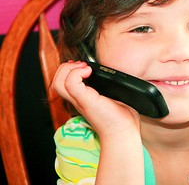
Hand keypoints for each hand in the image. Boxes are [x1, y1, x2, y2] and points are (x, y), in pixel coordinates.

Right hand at [52, 61, 144, 183]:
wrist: (123, 132)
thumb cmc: (122, 117)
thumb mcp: (113, 98)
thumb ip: (109, 87)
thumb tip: (116, 75)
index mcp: (83, 99)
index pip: (63, 84)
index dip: (68, 71)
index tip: (83, 66)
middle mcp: (78, 100)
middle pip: (56, 81)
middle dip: (65, 68)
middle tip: (82, 66)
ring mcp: (81, 101)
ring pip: (58, 82)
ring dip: (69, 69)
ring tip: (84, 68)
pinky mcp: (86, 101)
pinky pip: (70, 83)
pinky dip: (77, 73)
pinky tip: (89, 72)